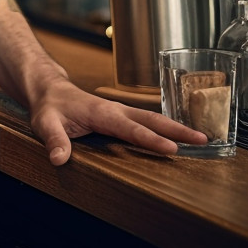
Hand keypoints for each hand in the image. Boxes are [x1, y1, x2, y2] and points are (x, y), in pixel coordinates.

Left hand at [27, 77, 208, 165]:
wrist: (48, 89)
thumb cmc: (48, 106)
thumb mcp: (45, 123)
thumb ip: (54, 139)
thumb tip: (59, 158)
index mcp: (101, 112)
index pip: (130, 128)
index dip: (151, 140)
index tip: (172, 150)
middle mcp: (115, 110)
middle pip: (150, 119)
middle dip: (176, 129)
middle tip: (202, 140)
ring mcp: (119, 111)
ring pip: (151, 118)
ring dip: (175, 127)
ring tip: (201, 138)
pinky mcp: (120, 115)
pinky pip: (146, 121)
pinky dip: (164, 127)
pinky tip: (178, 136)